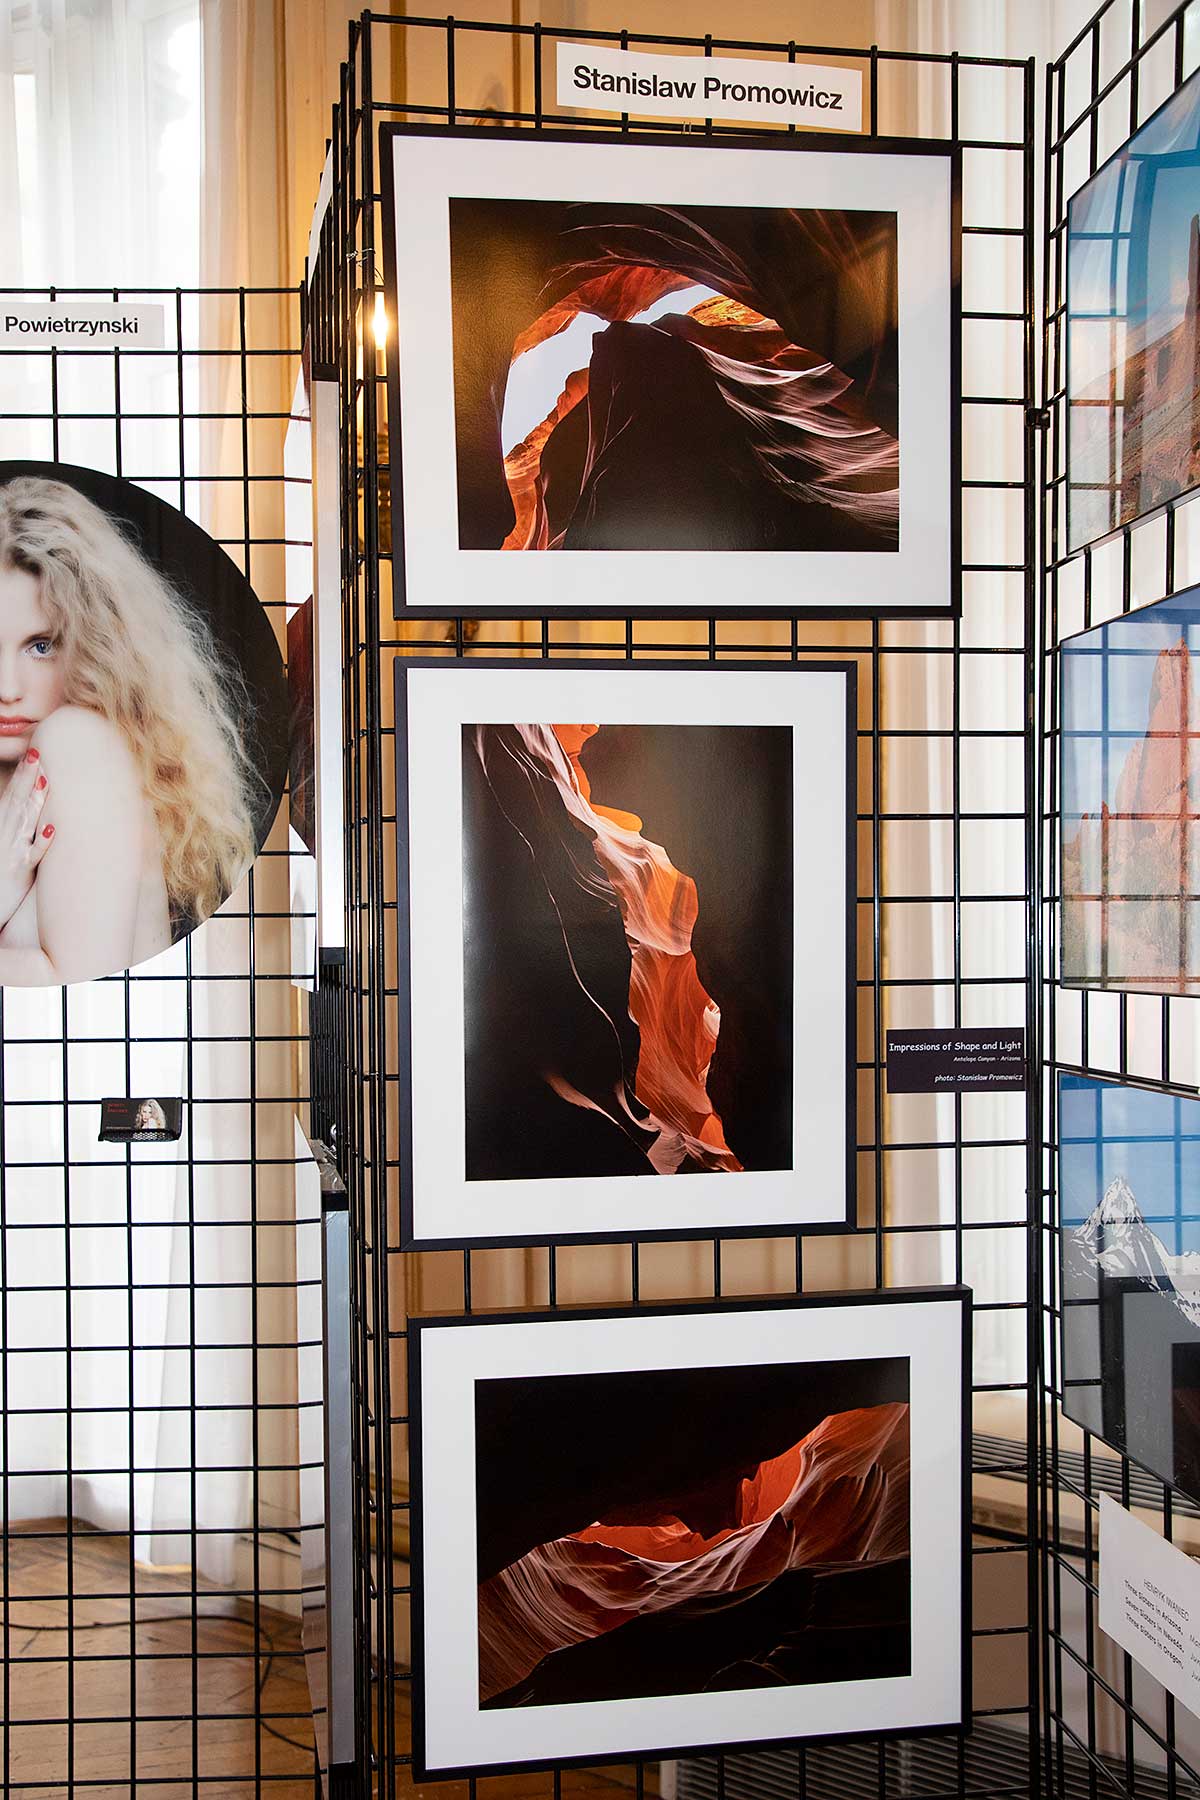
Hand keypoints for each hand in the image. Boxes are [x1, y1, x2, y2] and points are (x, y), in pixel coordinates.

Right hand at [0, 749, 52, 928]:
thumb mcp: (6, 845)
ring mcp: (12, 853)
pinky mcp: (20, 873)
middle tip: (37, 752)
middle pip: (17, 802)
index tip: (33, 751)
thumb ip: (17, 824)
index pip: (11, 795)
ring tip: (44, 780)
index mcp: (0, 826)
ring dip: (34, 802)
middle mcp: (5, 835)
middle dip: (26, 777)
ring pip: (24, 823)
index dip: (21, 774)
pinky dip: (41, 844)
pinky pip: (32, 857)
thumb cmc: (0, 875)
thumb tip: (34, 808)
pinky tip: (51, 830)